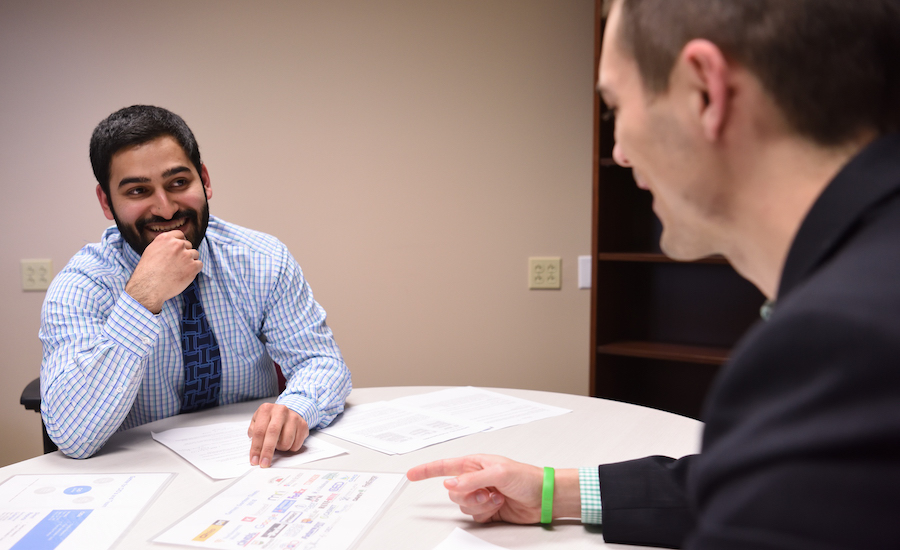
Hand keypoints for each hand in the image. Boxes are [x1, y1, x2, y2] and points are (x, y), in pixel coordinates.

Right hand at [126, 230, 200, 312]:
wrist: (148, 287)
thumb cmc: (147, 272)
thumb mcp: (151, 251)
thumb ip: (164, 245)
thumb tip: (175, 242)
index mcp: (165, 238)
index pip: (180, 235)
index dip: (180, 243)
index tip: (178, 251)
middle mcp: (177, 244)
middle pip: (188, 245)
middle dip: (184, 254)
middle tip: (176, 265)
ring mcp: (186, 255)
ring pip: (195, 254)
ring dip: (190, 261)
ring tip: (178, 271)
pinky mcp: (193, 266)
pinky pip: (199, 264)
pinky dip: (194, 270)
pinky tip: (184, 275)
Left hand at [248, 403, 308, 467]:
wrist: (288, 412)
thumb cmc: (271, 419)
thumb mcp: (258, 421)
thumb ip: (253, 432)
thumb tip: (255, 450)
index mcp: (266, 409)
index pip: (259, 431)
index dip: (256, 448)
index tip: (254, 460)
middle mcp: (280, 411)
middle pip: (273, 434)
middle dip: (267, 452)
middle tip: (264, 463)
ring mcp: (293, 417)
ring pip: (286, 442)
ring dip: (281, 448)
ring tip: (279, 442)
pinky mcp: (303, 425)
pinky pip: (296, 445)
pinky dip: (290, 448)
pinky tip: (288, 441)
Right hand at [407, 455, 545, 523]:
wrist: (543, 497)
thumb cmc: (526, 477)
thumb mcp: (498, 472)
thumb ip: (472, 479)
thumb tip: (451, 484)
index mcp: (475, 464)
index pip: (444, 466)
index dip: (426, 470)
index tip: (411, 474)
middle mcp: (475, 479)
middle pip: (453, 491)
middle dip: (467, 495)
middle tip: (485, 492)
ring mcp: (481, 495)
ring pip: (462, 505)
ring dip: (479, 504)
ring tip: (496, 498)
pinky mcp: (487, 510)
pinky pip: (474, 516)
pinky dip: (485, 513)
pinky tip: (499, 506)